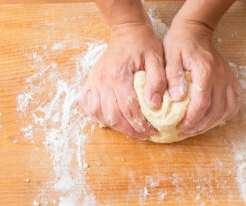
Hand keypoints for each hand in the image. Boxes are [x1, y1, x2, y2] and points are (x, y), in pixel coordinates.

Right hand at [79, 23, 165, 138]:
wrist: (126, 30)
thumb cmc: (143, 44)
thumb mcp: (157, 58)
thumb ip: (157, 81)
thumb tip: (154, 105)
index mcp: (119, 75)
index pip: (129, 109)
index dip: (141, 125)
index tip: (152, 131)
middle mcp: (103, 80)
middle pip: (113, 116)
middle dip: (129, 130)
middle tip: (143, 134)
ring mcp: (94, 82)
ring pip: (99, 114)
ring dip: (114, 126)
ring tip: (129, 129)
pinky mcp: (90, 82)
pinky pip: (88, 105)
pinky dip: (97, 116)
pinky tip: (110, 119)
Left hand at [163, 20, 242, 136]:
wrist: (195, 30)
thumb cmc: (180, 43)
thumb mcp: (170, 57)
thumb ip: (173, 77)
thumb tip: (177, 98)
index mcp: (205, 70)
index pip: (202, 103)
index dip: (191, 119)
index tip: (179, 127)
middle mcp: (220, 75)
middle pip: (216, 110)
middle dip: (200, 125)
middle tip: (185, 131)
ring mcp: (228, 77)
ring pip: (227, 109)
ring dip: (213, 122)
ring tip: (197, 127)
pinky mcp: (231, 78)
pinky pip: (236, 100)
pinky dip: (228, 113)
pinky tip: (215, 118)